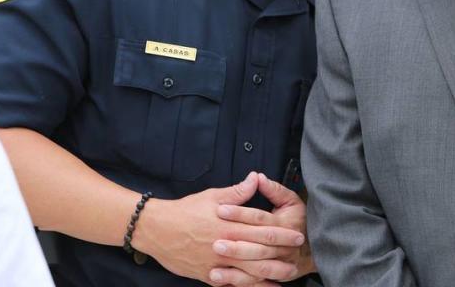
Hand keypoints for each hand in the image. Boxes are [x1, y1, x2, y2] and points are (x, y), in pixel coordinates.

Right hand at [132, 172, 302, 284]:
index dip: (283, 233)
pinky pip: (233, 284)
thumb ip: (237, 192)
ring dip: (270, 274)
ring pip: (249, 273)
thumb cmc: (185, 211)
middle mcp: (227, 246)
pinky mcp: (208, 275)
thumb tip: (255, 178)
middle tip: (298, 256)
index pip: (263, 230)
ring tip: (286, 274)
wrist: (156, 229)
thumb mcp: (212, 196)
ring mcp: (218, 263)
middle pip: (261, 253)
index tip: (298, 235)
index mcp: (230, 225)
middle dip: (282, 255)